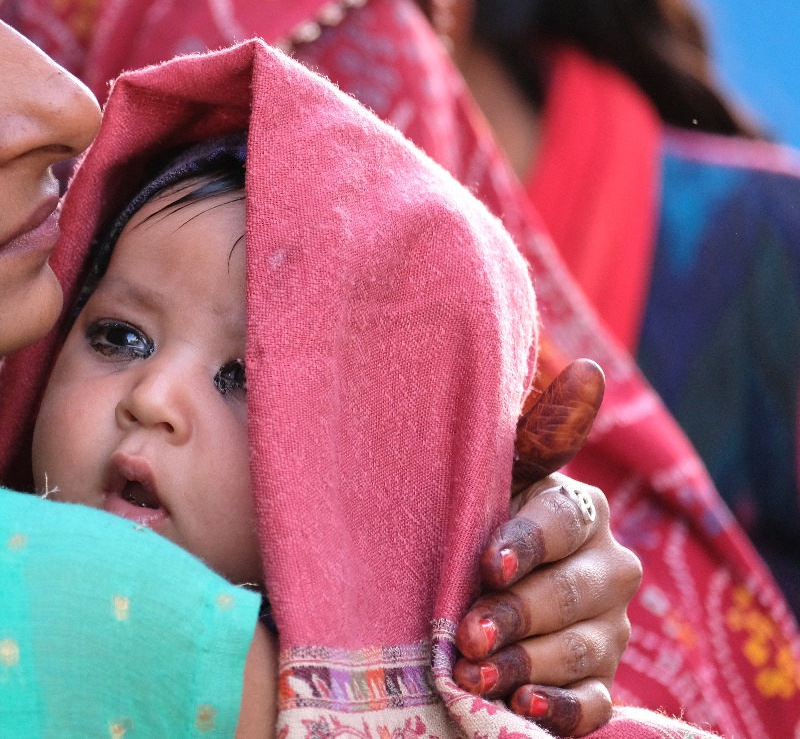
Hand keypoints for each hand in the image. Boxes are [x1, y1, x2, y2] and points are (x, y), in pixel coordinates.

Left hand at [454, 361, 641, 735]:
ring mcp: (608, 629)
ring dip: (525, 662)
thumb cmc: (476, 519)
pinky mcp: (599, 681)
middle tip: (466, 633)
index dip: (525, 543)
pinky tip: (523, 704)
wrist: (471, 586)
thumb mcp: (492, 474)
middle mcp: (607, 569)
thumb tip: (590, 370)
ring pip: (582, 648)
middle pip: (573, 592)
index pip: (562, 522)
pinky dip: (560, 707)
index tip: (485, 564)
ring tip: (472, 673)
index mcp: (580, 510)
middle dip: (517, 613)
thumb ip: (536, 432)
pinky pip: (594, 702)